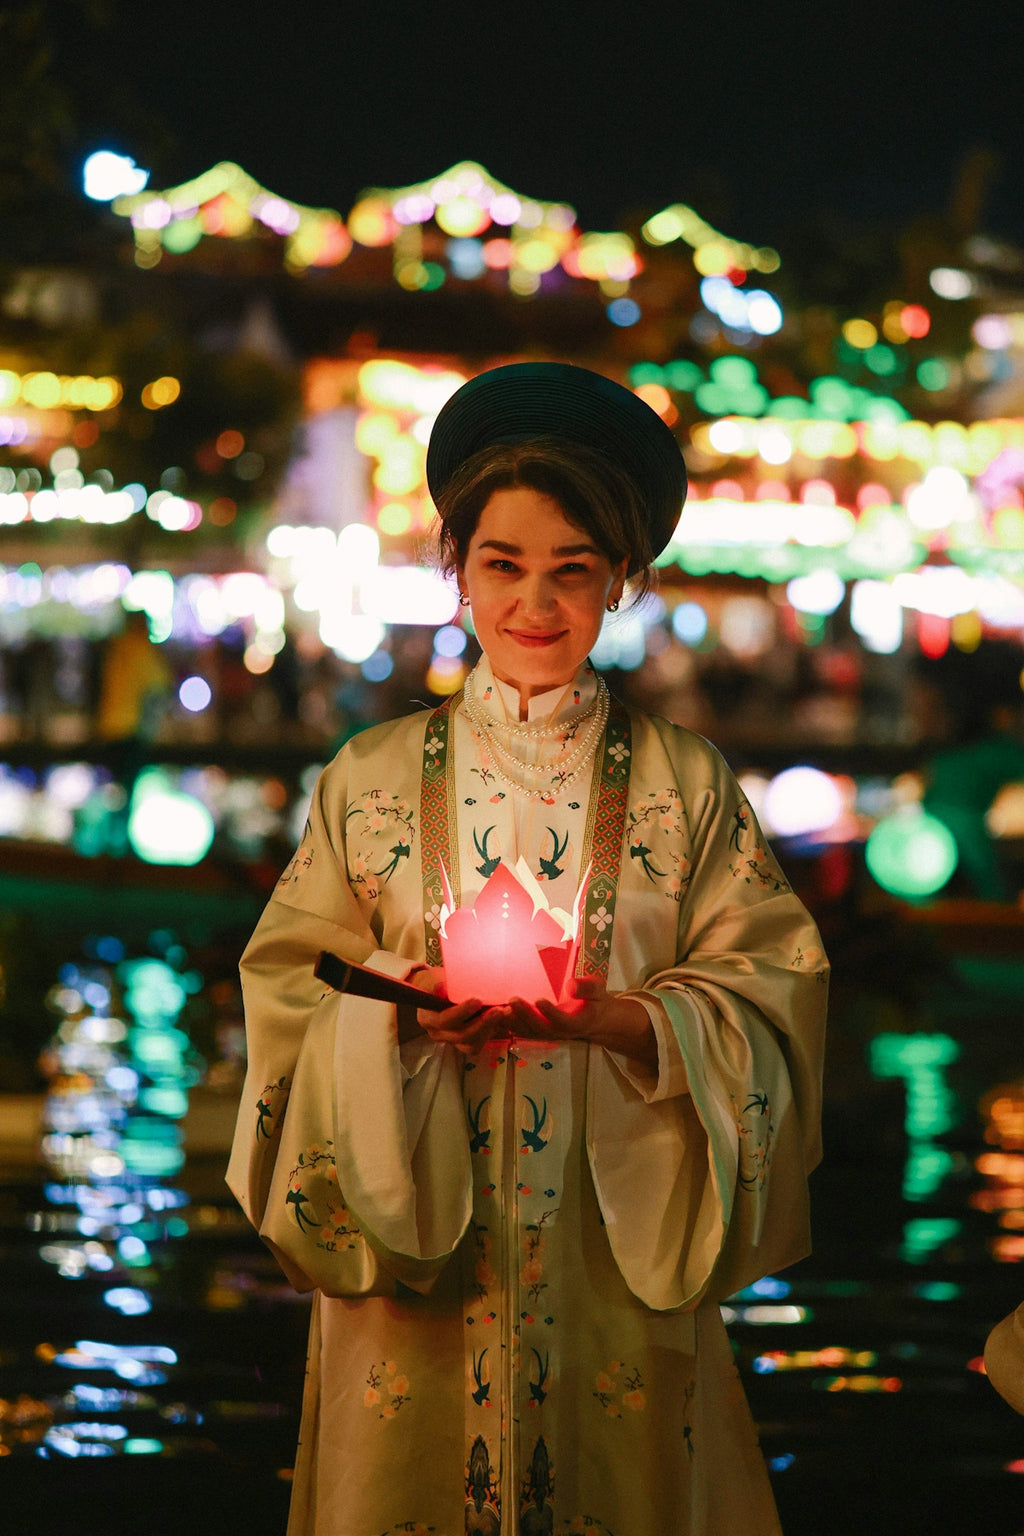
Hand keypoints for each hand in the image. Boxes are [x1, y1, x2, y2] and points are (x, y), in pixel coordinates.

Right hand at [406, 967, 507, 1055]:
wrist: (436, 991)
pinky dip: (489, 1034)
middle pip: (461, 1035)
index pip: (444, 1020)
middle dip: (482, 1023)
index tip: (477, 1000)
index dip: (461, 1012)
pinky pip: (477, 1045)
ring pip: (471, 1044)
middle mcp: (438, 1033)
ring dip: (489, 1030)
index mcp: (428, 1018)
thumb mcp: (434, 978)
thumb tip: (444, 985)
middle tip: (499, 1010)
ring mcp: (451, 1040)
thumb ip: (439, 982)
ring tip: (503, 1014)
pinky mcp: (463, 1043)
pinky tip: (499, 1021)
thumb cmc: (435, 982)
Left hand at [494, 977, 657, 1069]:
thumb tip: (571, 985)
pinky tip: (494, 1013)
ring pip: (527, 1031)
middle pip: (540, 1028)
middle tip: (512, 999)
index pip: (563, 1021)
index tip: (540, 1000)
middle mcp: (559, 1031)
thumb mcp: (598, 990)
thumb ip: (587, 988)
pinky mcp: (537, 1031)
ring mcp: (546, 1033)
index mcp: (576, 1022)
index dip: (551, 1013)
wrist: (594, 1019)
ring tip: (498, 1008)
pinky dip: (506, 1024)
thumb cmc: (595, 1000)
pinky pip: (520, 1030)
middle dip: (525, 1015)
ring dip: (512, 1021)